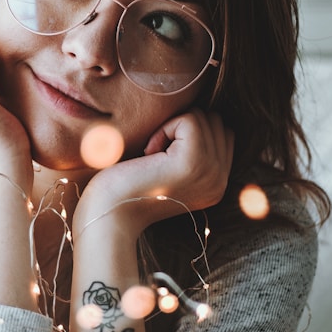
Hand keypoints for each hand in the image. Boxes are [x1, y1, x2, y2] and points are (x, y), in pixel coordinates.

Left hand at [73, 110, 233, 238]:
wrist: (110, 215)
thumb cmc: (127, 187)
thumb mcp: (169, 170)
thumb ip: (191, 150)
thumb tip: (199, 115)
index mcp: (217, 183)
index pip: (221, 133)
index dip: (188, 133)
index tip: (161, 157)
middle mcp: (220, 180)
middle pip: (214, 122)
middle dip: (181, 128)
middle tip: (154, 157)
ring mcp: (211, 172)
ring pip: (203, 117)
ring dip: (171, 128)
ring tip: (152, 157)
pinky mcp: (195, 162)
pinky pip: (190, 119)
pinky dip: (165, 128)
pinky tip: (149, 154)